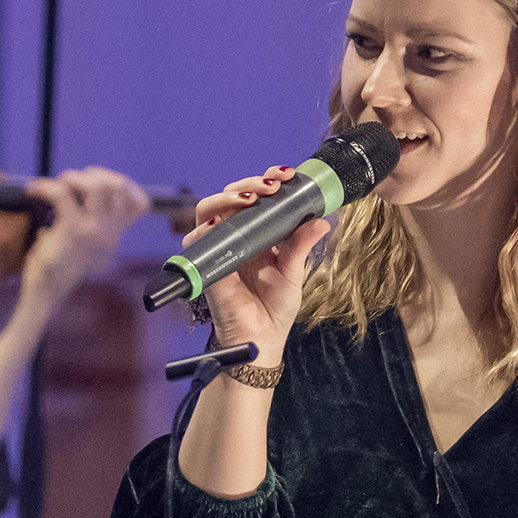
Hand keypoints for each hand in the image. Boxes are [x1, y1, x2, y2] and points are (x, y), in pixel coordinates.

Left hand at [20, 168, 150, 305]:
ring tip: (58, 183)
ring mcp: (94, 230)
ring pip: (97, 186)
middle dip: (94, 174)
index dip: (125, 184)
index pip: (141, 203)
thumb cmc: (59, 266)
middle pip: (119, 186)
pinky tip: (33, 191)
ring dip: (74, 177)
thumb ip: (87, 221)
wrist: (46, 292)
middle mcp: (111, 232)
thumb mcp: (82, 243)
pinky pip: (62, 194)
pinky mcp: (72, 230)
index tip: (100, 181)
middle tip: (72, 181)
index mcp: (116, 235)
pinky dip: (45, 186)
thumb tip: (75, 188)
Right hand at [186, 166, 330, 366]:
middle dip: (249, 185)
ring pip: (210, 210)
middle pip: (231, 197)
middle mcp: (236, 237)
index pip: (256, 199)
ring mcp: (219, 248)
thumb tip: (321, 221)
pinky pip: (196, 240)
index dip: (265, 182)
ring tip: (249, 198)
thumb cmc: (276, 309)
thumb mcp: (294, 274)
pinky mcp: (206, 265)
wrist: (261, 340)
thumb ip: (301, 246)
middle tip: (270, 186)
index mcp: (259, 235)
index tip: (283, 176)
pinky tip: (219, 223)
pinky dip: (204, 228)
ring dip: (227, 198)